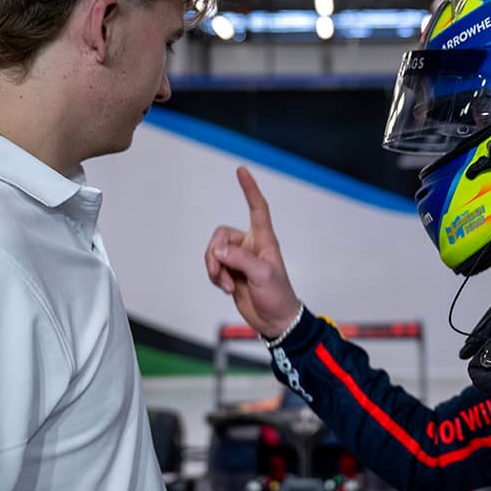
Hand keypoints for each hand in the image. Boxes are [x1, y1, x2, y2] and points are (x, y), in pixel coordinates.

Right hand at [204, 167, 302, 337]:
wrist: (274, 320)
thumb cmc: (278, 296)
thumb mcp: (263, 276)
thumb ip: (241, 260)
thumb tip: (219, 250)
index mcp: (264, 240)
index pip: (257, 208)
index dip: (249, 189)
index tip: (241, 171)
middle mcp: (250, 245)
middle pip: (221, 235)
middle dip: (215, 255)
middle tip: (222, 274)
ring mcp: (239, 259)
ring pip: (213, 252)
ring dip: (215, 269)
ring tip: (227, 285)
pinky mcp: (231, 272)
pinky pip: (213, 266)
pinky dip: (215, 277)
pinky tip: (226, 288)